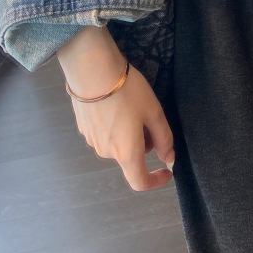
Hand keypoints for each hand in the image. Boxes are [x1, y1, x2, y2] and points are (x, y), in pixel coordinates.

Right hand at [58, 26, 174, 190]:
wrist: (92, 70)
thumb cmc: (128, 92)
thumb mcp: (154, 113)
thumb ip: (164, 139)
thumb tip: (169, 158)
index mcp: (126, 153)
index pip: (140, 182)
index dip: (156, 180)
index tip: (167, 170)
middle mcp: (106, 152)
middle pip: (131, 158)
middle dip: (146, 143)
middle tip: (150, 117)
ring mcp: (91, 140)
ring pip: (119, 145)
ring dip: (130, 134)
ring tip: (132, 106)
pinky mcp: (83, 127)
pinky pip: (106, 134)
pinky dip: (116, 126)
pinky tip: (116, 104)